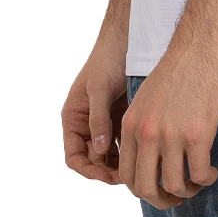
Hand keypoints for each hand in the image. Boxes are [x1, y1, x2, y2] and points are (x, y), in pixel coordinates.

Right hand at [62, 41, 129, 185]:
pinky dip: (130, 151)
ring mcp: (104, 122)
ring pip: (109, 155)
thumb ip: (98, 120)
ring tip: (138, 169)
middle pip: (93, 159)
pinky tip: (144, 155)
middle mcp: (86, 123)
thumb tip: (99, 151)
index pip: (74, 156)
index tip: (105, 175)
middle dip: (107, 171)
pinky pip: (123, 142)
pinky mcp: (121, 117)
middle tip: (128, 178)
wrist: (126, 39)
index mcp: (73, 118)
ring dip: (120, 164)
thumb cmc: (107, 60)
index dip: (88, 169)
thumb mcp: (99, 89)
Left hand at [118, 43, 217, 209]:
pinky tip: (212, 172)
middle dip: (160, 201)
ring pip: (174, 186)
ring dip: (187, 192)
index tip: (157, 187)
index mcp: (131, 125)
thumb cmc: (177, 70)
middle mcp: (147, 133)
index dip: (142, 189)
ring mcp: (172, 135)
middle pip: (145, 188)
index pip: (126, 175)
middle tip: (175, 198)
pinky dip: (207, 179)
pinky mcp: (198, 134)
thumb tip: (147, 157)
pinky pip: (200, 174)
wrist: (200, 46)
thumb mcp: (146, 99)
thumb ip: (142, 127)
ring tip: (197, 183)